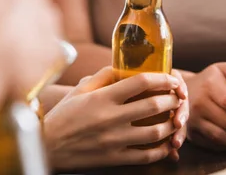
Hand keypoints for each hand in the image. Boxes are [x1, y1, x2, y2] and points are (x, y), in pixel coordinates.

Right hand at [44, 67, 187, 169]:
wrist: (48, 146)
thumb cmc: (64, 114)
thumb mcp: (80, 90)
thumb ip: (103, 76)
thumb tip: (124, 66)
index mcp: (103, 97)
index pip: (140, 82)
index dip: (162, 79)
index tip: (172, 79)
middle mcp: (110, 117)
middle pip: (154, 105)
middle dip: (172, 100)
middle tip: (177, 98)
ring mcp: (114, 140)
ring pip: (155, 132)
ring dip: (171, 125)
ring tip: (174, 120)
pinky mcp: (114, 158)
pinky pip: (146, 156)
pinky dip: (161, 150)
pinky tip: (166, 144)